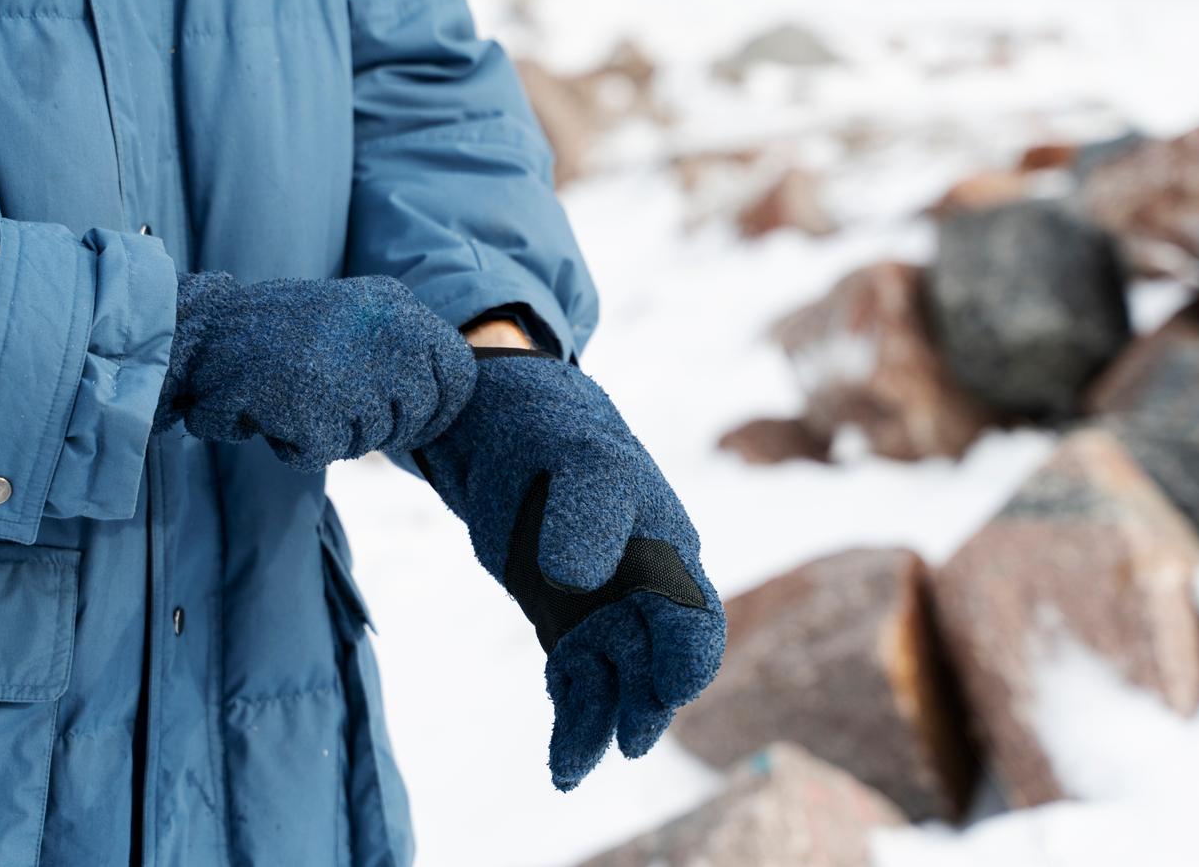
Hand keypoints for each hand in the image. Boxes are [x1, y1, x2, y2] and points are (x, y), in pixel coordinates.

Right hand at [155, 273, 475, 470]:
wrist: (200, 330)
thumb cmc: (273, 329)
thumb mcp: (349, 316)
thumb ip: (396, 347)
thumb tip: (437, 399)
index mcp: (396, 305)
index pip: (457, 370)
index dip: (438, 405)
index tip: (413, 417)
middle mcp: (388, 334)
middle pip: (418, 413)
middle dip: (381, 424)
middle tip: (330, 402)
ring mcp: (357, 374)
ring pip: (371, 436)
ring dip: (333, 431)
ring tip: (293, 394)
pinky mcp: (321, 411)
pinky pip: (325, 450)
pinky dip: (296, 442)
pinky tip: (273, 412)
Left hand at [412, 349, 725, 789]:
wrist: (503, 431)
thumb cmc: (554, 436)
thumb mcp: (574, 460)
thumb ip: (585, 513)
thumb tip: (580, 578)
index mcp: (666, 549)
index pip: (695, 617)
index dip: (688, 656)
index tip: (668, 690)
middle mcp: (645, 590)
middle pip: (661, 666)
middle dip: (646, 705)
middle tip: (622, 741)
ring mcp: (604, 613)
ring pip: (620, 686)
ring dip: (603, 725)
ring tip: (570, 766)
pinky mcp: (564, 631)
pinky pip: (580, 688)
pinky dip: (574, 724)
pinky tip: (563, 762)